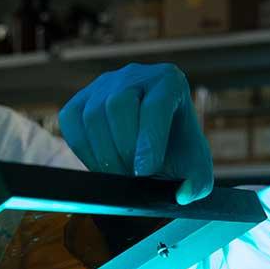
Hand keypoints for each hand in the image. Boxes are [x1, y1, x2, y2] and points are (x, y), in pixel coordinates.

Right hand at [59, 63, 213, 203]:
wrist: (153, 148)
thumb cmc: (175, 154)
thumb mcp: (196, 171)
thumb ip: (196, 185)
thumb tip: (182, 194)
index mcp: (169, 82)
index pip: (155, 105)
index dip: (148, 141)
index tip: (144, 172)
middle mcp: (135, 74)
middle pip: (119, 105)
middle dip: (123, 150)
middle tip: (132, 178)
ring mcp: (103, 85)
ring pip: (93, 115)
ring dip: (104, 154)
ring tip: (120, 174)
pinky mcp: (81, 100)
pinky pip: (72, 123)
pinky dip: (84, 151)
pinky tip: (102, 165)